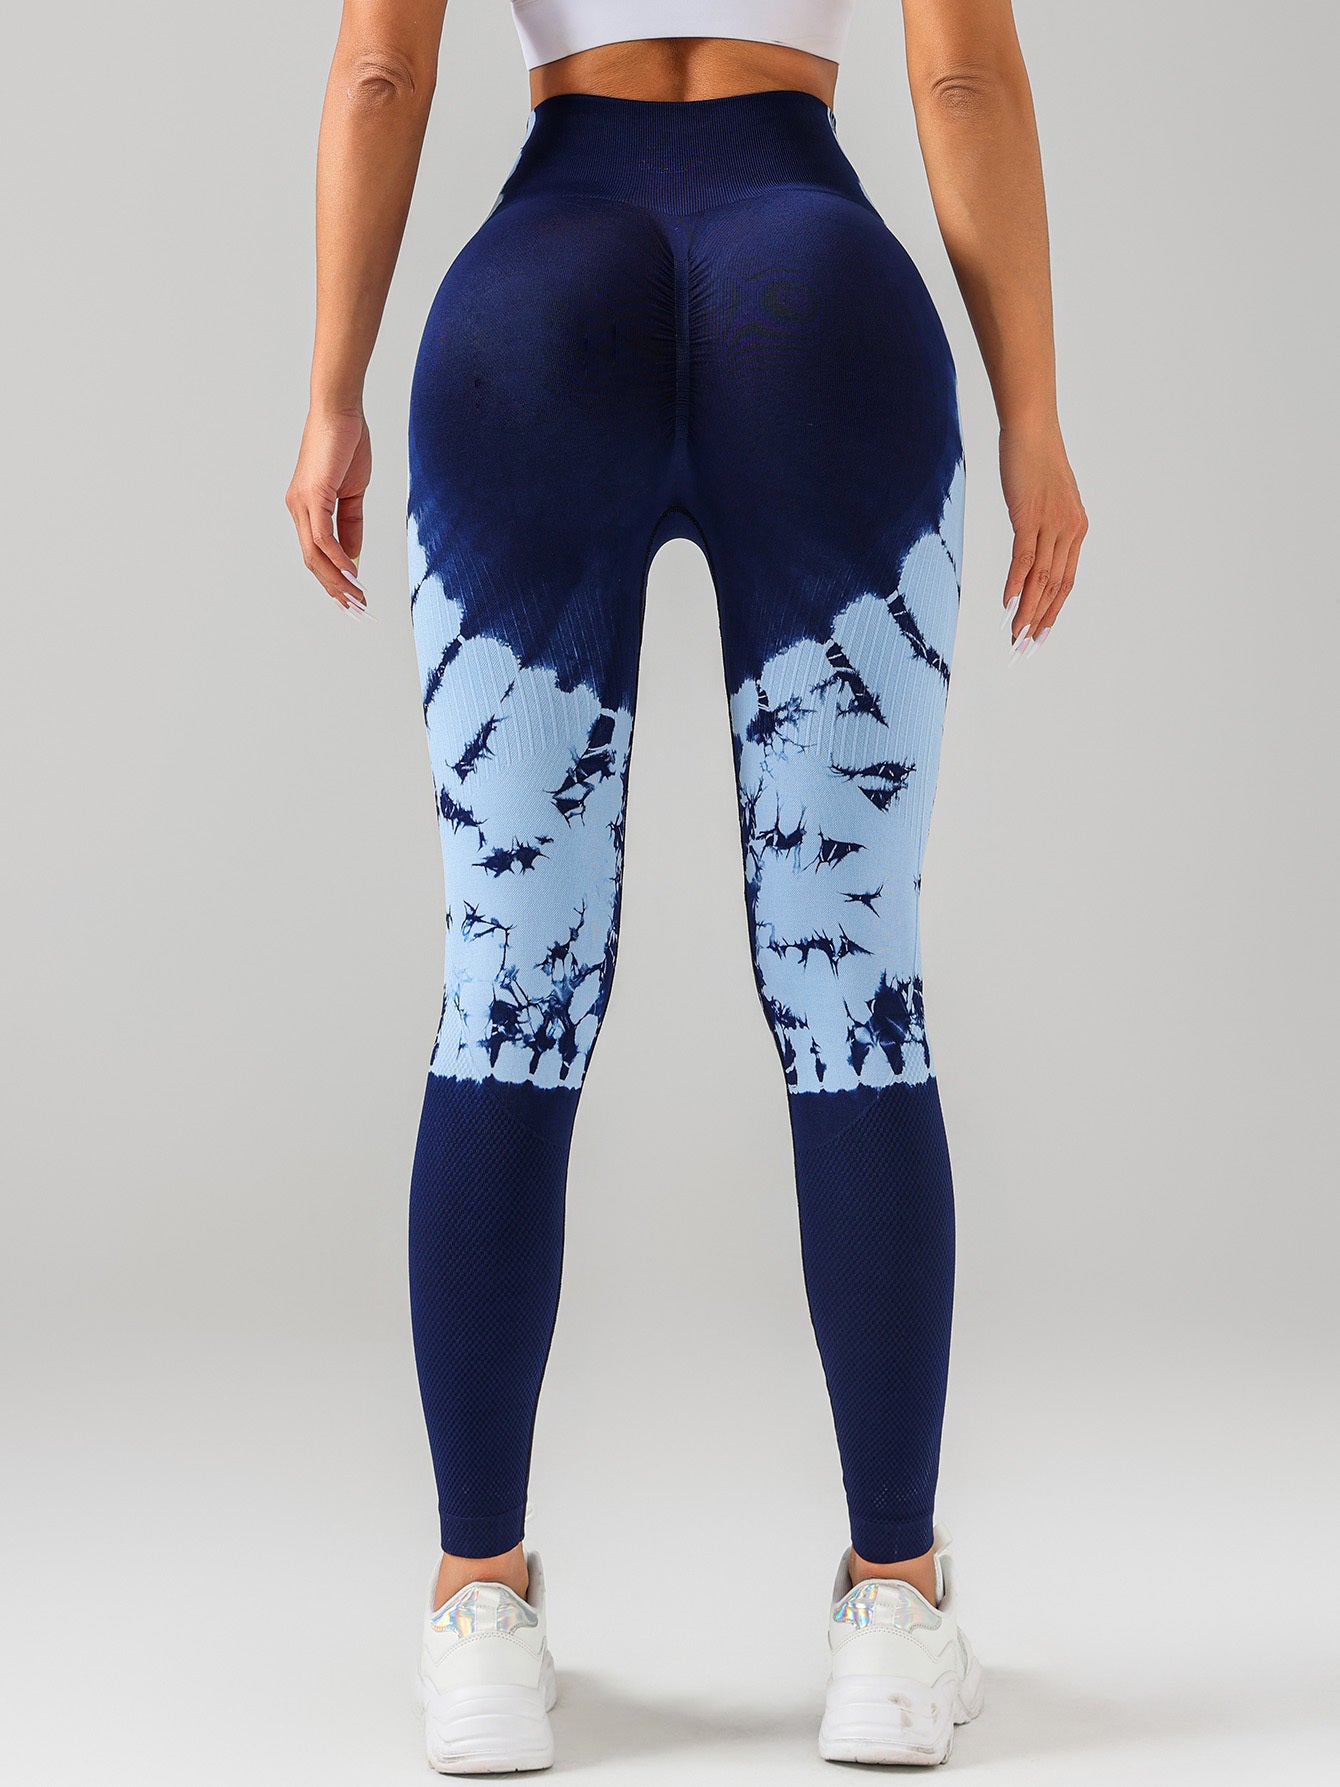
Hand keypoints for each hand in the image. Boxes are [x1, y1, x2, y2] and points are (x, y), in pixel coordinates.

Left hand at [286, 408, 372, 612]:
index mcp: (307, 508)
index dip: (333, 578)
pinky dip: (337, 557)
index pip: (316, 553)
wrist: (340, 412)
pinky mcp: (313, 495)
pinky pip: (322, 536)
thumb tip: (353, 556)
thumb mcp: (353, 493)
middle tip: (356, 608)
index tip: (352, 597)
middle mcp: (298, 509)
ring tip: (356, 597)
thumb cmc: (346, 444)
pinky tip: (351, 571)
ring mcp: (302, 503)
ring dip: (337, 579)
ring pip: (314, 554)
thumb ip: (351, 525)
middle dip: (335, 588)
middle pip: (312, 561)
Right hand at [998, 421, 1087, 656]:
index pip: (1065, 584)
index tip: (1037, 638)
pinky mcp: (1031, 516)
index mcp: (1076, 531)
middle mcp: (1069, 532)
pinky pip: (1024, 558)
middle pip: (1054, 588)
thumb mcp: (1046, 500)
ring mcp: (1051, 525)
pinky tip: (1008, 605)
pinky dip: (1016, 584)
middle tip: (1023, 649)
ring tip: (1014, 636)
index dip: (1051, 614)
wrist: (1032, 430)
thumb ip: (1044, 528)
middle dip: (1038, 622)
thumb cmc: (1036, 461)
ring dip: (1027, 611)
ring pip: (1040, 579)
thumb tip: (1032, 551)